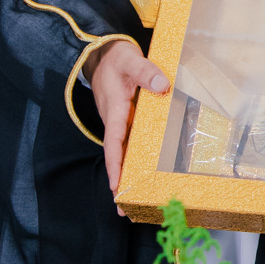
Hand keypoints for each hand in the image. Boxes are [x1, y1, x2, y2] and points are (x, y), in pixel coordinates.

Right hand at [88, 38, 168, 204]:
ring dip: (126, 174)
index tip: (116, 186)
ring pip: (122, 152)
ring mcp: (119, 122)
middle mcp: (115, 120)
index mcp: (115, 110)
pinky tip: (140, 172)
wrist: (102, 53)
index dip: (115, 165)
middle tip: (124, 210)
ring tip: (132, 202)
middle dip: (119, 182)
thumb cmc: (116, 58)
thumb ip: (146, 71)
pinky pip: (128, 142)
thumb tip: (162, 85)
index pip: (114, 142)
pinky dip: (132, 159)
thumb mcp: (130, 60)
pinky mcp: (125, 119)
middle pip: (117, 156)